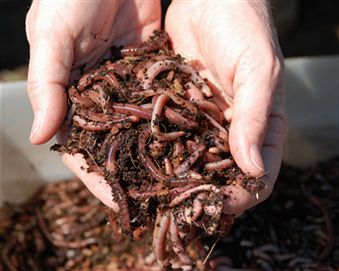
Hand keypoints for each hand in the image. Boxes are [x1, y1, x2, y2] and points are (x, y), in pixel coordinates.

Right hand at [26, 0, 160, 208]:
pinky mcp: (149, 71)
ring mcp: (126, 87)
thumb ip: (47, 84)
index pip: (80, 147)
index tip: (116, 202)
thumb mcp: (51, 34)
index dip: (95, 176)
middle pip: (115, 145)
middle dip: (132, 173)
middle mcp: (98, 98)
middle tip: (154, 201)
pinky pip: (161, 102)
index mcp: (69, 96)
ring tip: (176, 180)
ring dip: (156, 154)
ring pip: (141, 129)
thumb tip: (39, 136)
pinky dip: (173, 122)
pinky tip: (190, 142)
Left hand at [165, 0, 286, 214]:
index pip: (258, 173)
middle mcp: (230, 129)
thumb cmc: (244, 27)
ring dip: (178, 178)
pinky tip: (141, 161)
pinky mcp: (178, 109)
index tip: (219, 206)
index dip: (242, 194)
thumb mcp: (258, 68)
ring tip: (156, 195)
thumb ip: (255, 116)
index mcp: (260, 125)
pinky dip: (158, 151)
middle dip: (204, 194)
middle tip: (179, 210)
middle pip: (221, 174)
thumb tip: (253, 169)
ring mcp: (202, 121)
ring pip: (192, 160)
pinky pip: (169, 136)